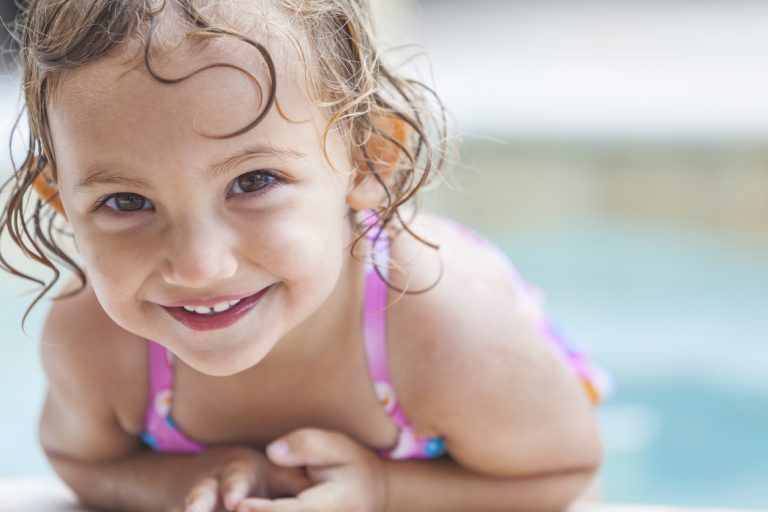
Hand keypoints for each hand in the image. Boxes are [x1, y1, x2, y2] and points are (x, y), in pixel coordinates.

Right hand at [170, 446, 309, 511]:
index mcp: (236, 473)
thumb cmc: (248, 476)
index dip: (234, 489)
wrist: (196, 477)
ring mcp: (190, 504)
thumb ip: (293, 481)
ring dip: (181, 509)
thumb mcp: (272, 472)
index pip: (236, 478)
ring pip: (180, 508)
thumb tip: (318, 487)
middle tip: (195, 510)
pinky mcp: (177, 511)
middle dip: (197, 501)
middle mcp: (208, 487)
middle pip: (199, 494)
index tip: (236, 500)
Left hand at [236, 429, 388, 511]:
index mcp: (336, 505)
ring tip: (230, 511)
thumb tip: (271, 452)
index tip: (239, 503)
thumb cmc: (351, 464)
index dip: (264, 510)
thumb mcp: (337, 446)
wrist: (373, 493)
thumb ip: (306, 445)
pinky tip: (246, 510)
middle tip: (228, 509)